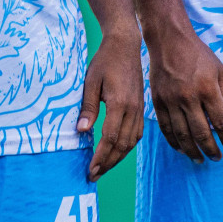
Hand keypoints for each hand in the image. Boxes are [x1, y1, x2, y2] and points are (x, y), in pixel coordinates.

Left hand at [78, 27, 144, 180]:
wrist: (125, 46)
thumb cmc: (104, 61)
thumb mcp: (90, 80)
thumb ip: (87, 107)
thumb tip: (82, 131)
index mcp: (119, 103)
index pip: (110, 138)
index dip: (101, 157)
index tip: (91, 170)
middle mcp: (132, 110)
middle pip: (122, 145)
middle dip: (108, 163)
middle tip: (94, 175)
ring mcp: (139, 109)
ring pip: (131, 142)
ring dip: (118, 158)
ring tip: (104, 168)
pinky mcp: (141, 108)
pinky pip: (137, 134)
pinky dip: (127, 147)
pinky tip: (118, 152)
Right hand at [146, 26, 222, 162]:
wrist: (169, 40)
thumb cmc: (198, 55)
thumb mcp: (220, 70)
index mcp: (207, 89)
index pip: (221, 122)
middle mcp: (189, 97)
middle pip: (202, 133)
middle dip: (211, 150)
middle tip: (217, 158)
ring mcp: (171, 100)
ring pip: (182, 134)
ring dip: (192, 151)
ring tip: (200, 159)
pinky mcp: (157, 101)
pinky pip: (165, 127)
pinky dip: (173, 141)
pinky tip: (181, 148)